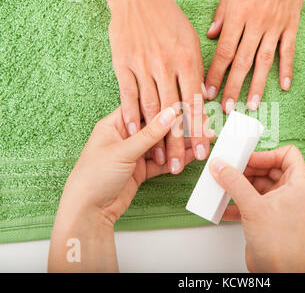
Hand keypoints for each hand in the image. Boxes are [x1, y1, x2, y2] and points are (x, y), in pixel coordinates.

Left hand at [48, 106, 213, 271]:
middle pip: (156, 127)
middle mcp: (125, 136)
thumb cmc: (94, 177)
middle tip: (201, 125)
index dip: (165, 106)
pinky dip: (176, 159)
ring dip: (181, 144)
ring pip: (162, 145)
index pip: (144, 109)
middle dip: (179, 128)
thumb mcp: (123, 151)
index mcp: (114, 124)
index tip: (186, 105)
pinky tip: (192, 155)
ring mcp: (133, 153)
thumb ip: (150, 133)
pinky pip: (162, 161)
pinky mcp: (140, 170)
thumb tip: (170, 113)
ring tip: (203, 140)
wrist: (89, 211)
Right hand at [91, 0, 209, 172]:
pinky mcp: (123, 65)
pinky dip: (130, 116)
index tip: (202, 151)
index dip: (198, 130)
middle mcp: (166, 66)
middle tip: (178, 167)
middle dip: (177, 143)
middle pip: (173, 113)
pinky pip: (127, 95)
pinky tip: (134, 135)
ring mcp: (142, 66)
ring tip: (158, 159)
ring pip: (150, 109)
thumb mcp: (191, 41)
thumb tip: (204, 97)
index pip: (195, 103)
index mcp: (187, 60)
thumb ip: (197, 71)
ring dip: (154, 137)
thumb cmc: (167, 18)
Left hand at [205, 0, 304, 112]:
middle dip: (233, 87)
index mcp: (238, 15)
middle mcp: (256, 24)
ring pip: (264, 61)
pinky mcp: (291, 26)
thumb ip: (222, 15)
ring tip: (252, 105)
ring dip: (257, 85)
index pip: (224, 50)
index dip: (215, 73)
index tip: (208, 91)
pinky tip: (284, 86)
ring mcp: (275, 26)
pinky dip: (287, 69)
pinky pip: (288, 50)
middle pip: (242, 61)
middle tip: (227, 107)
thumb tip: (212, 35)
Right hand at [209, 145, 304, 272]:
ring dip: (239, 185)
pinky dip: (237, 201)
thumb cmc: (280, 243)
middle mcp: (290, 192)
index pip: (288, 154)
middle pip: (268, 168)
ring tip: (223, 185)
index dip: (267, 154)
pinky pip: (251, 200)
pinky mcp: (266, 215)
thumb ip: (234, 182)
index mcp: (298, 184)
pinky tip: (224, 205)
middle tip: (230, 169)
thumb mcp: (253, 206)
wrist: (277, 271)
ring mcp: (278, 204)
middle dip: (248, 169)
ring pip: (257, 184)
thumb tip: (221, 166)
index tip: (248, 158)